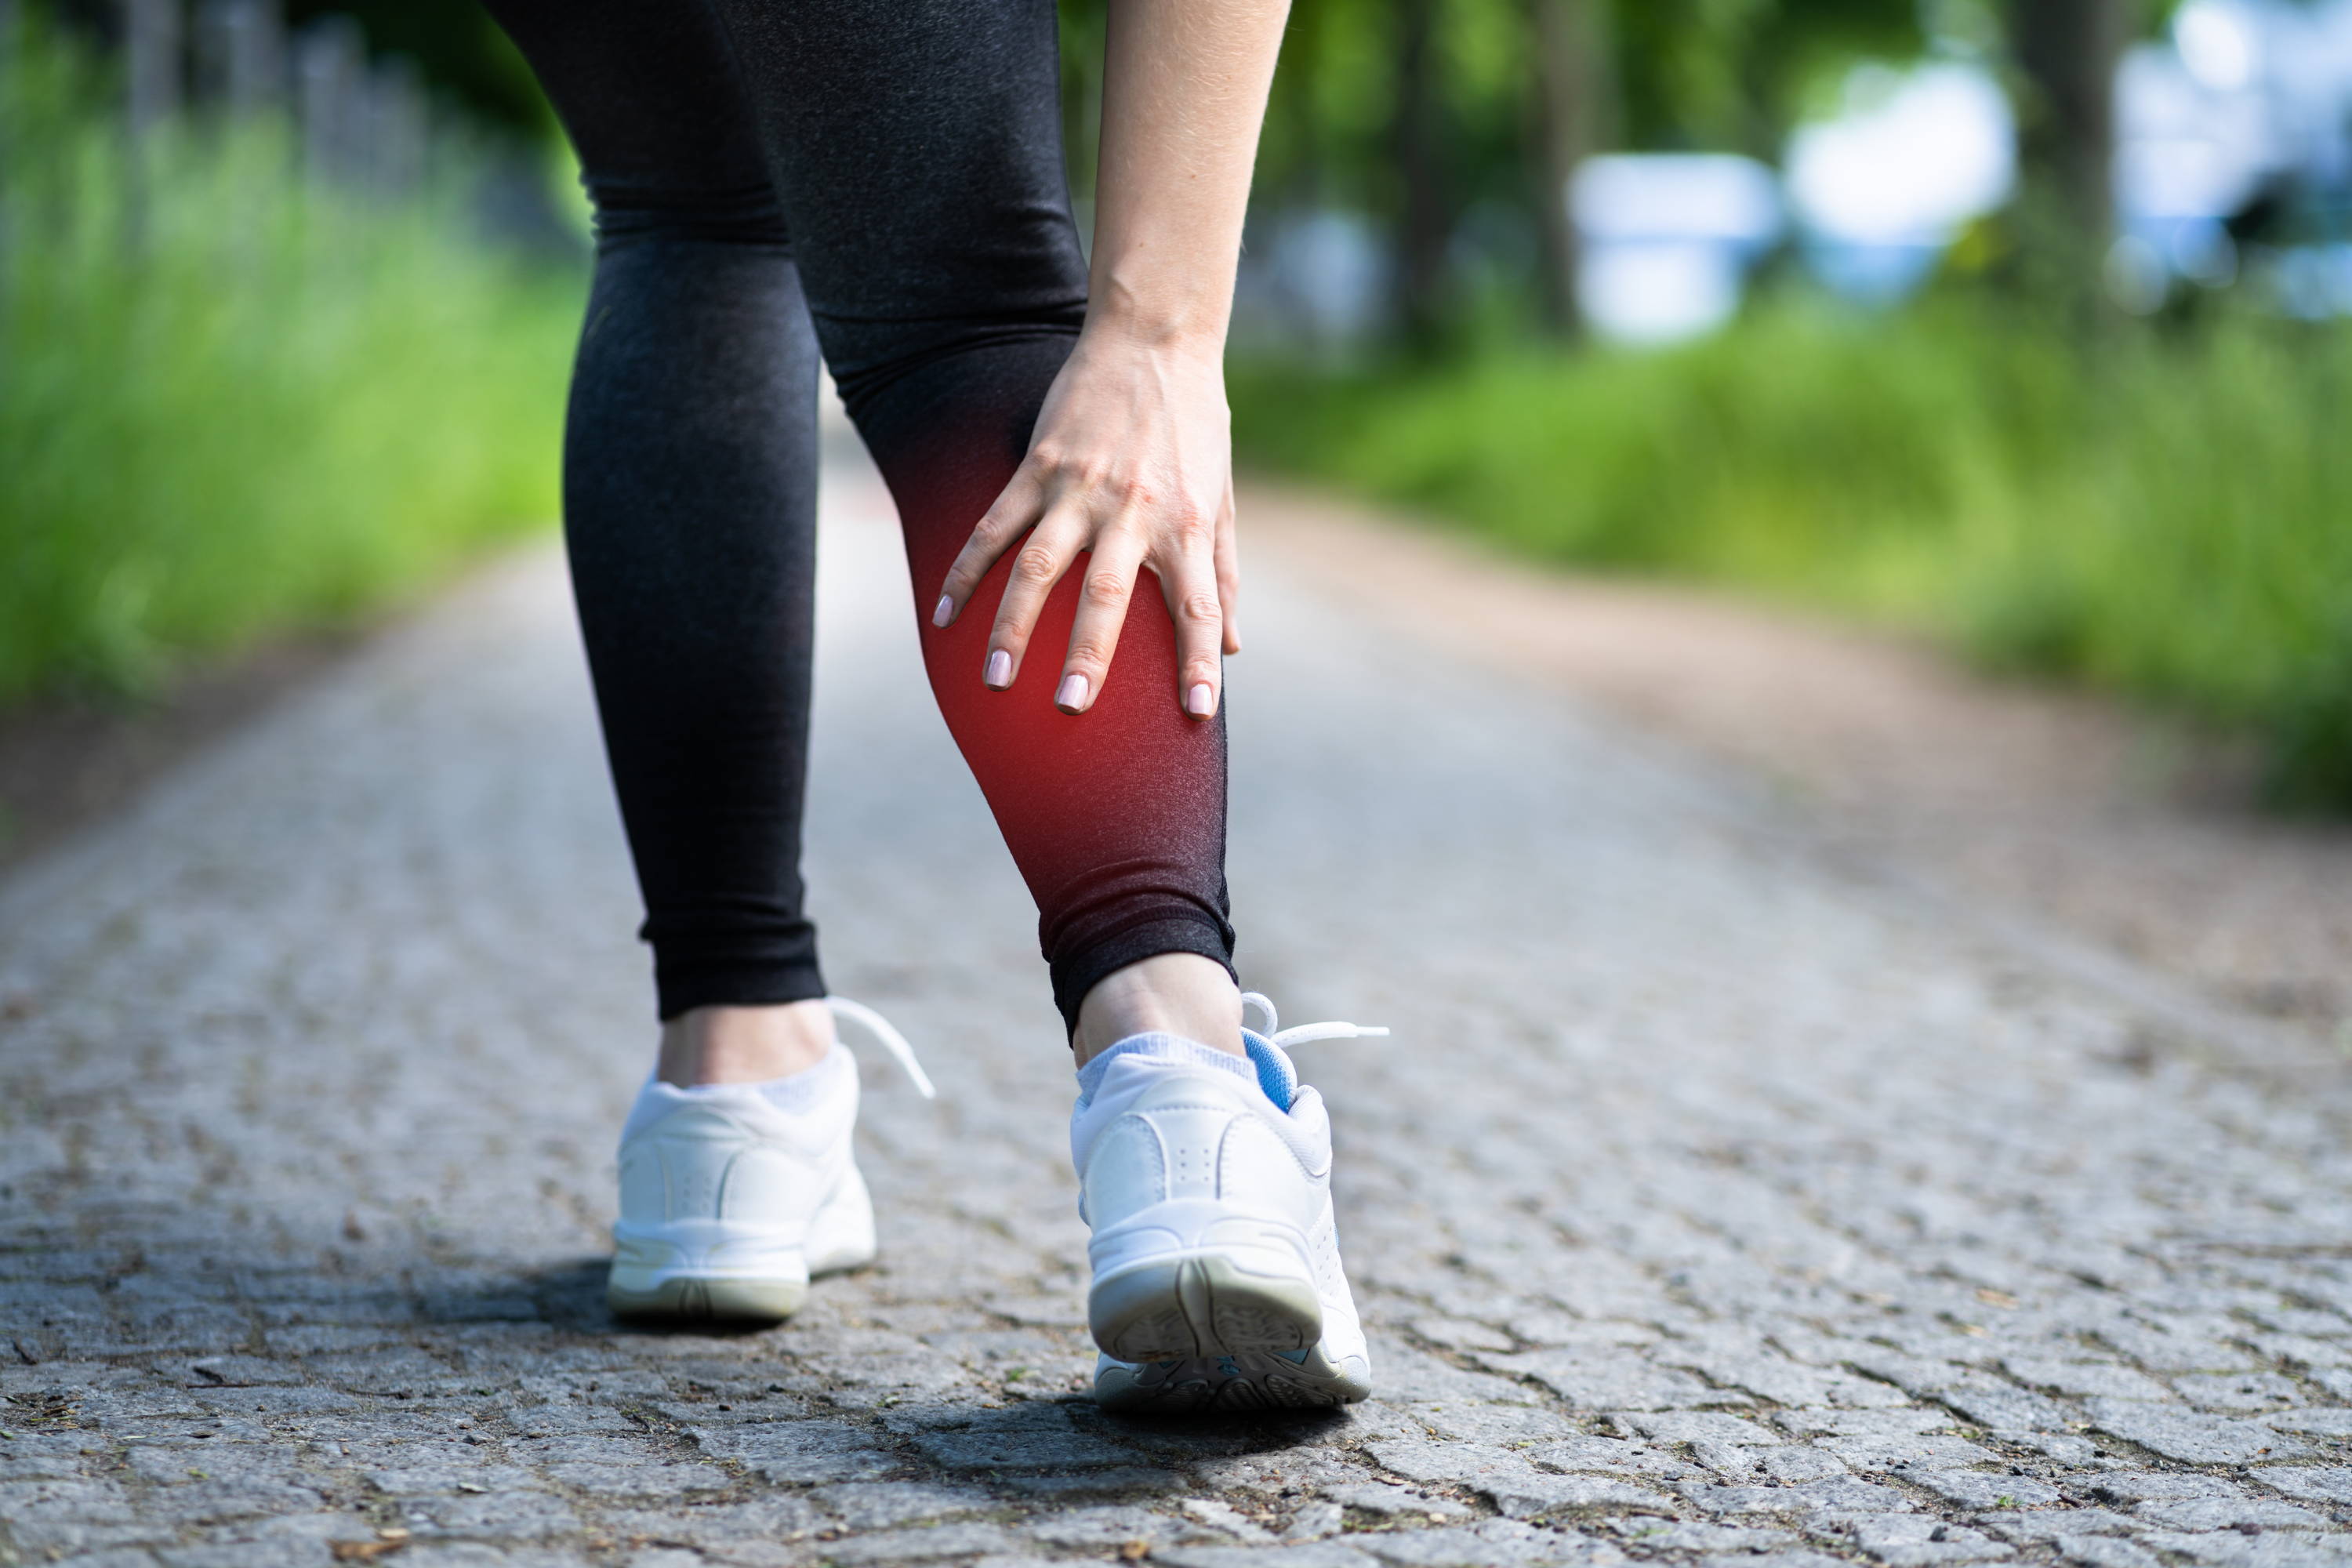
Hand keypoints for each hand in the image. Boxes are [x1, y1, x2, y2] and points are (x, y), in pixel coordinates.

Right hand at [929, 325, 1241, 717]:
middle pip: (1108, 595)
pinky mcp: (1039, 464)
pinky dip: (967, 572)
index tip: (1197, 712)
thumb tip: (1233, 646)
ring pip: (1039, 567)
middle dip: (1089, 656)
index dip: (1199, 662)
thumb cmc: (1196, 425)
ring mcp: (1080, 487)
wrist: (1156, 338)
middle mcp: (1133, 510)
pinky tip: (947, 616)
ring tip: (995, 679)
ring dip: (1013, 626)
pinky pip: (994, 527)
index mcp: (1185, 524)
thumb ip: (1223, 573)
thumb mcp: (1221, 498)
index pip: (1198, 607)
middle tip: (1071, 709)